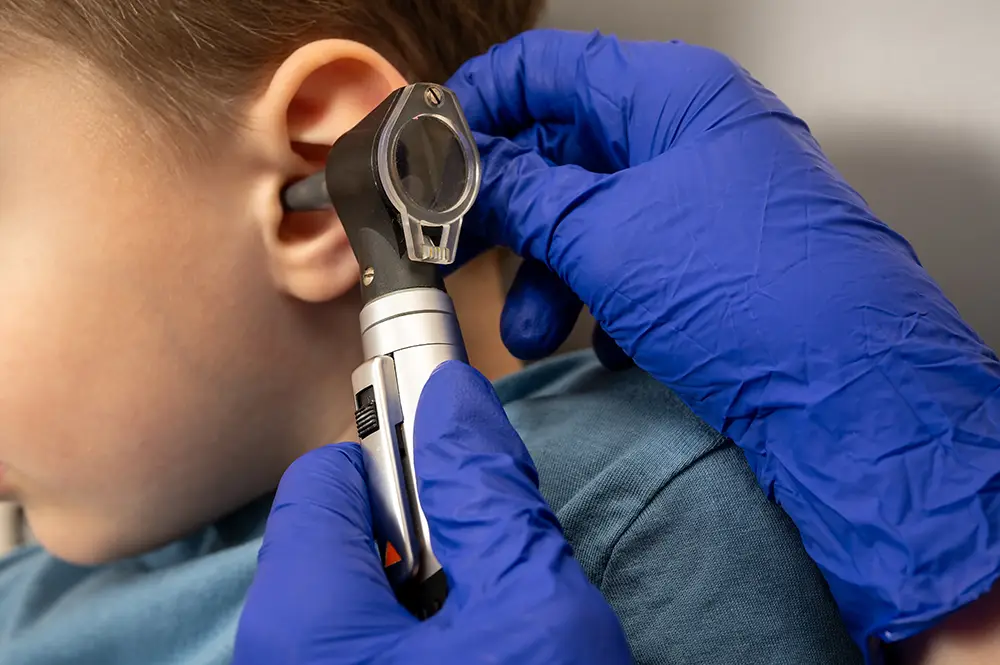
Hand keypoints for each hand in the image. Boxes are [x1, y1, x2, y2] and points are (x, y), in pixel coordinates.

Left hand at [233, 361, 632, 664]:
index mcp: (303, 613)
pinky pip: (360, 632)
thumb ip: (486, 489)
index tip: (461, 467)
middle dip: (421, 528)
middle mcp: (277, 646)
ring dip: (426, 581)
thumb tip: (455, 395)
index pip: (327, 472)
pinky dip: (415, 624)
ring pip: (357, 584)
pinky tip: (470, 651)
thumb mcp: (531, 604)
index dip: (406, 455)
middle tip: (489, 573)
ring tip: (487, 623)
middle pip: (341, 526)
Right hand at [447, 29, 999, 650]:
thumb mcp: (606, 236)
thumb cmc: (755, 297)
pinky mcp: (710, 261)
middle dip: (509, 210)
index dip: (479, 104)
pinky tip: (597, 343)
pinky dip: (599, 300)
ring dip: (547, 275)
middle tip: (458, 247)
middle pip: (565, 149)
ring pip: (592, 217)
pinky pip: (630, 262)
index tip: (429, 151)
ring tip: (530, 330)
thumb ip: (524, 193)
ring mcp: (703, 201)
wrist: (849, 398)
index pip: (548, 68)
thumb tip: (468, 170)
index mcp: (672, 96)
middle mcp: (691, 137)